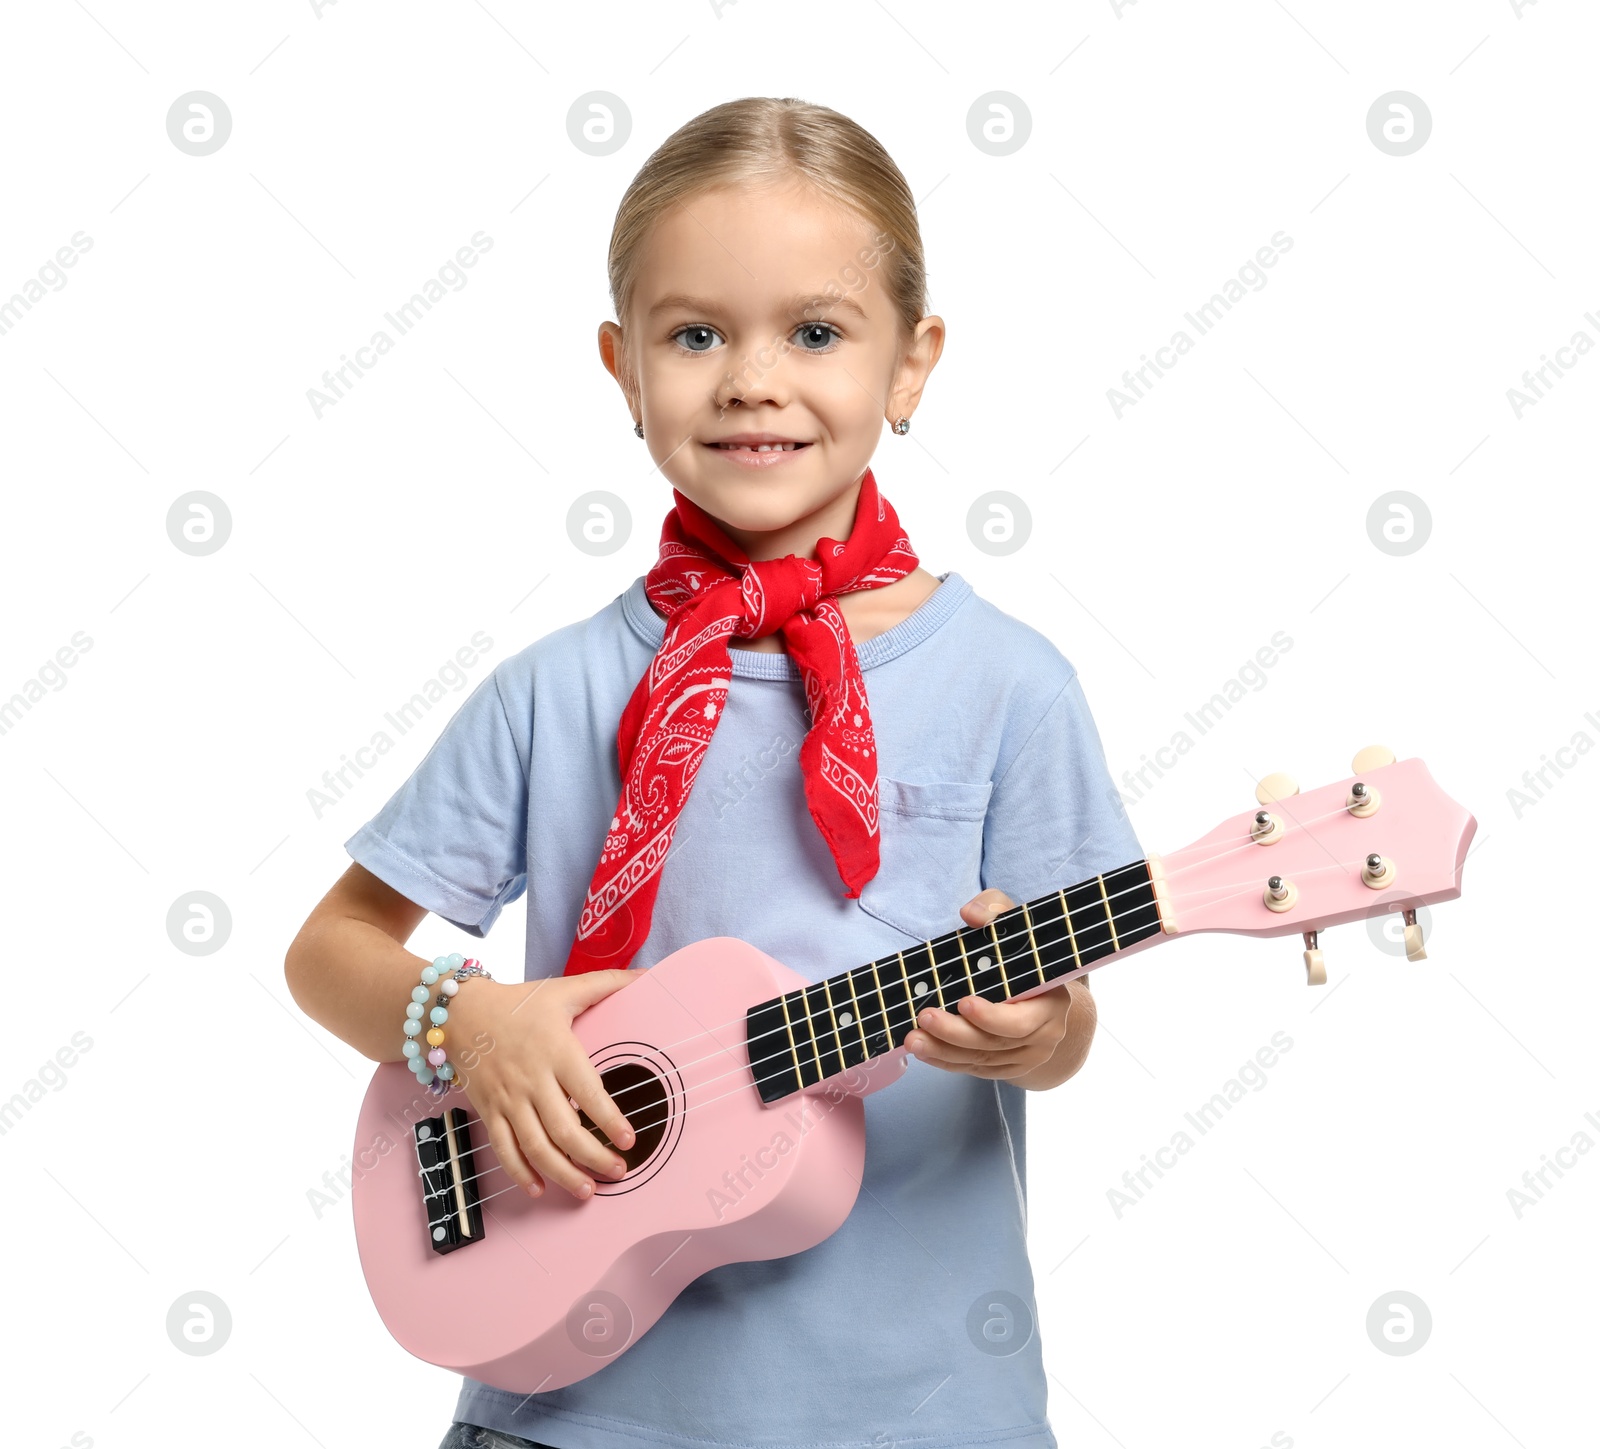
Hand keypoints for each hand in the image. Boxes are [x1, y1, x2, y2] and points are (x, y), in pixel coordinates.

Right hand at [444, 966, 645, 1200]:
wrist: (460, 1012)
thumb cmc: (518, 1003)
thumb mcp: (564, 989)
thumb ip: (607, 984)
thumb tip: (646, 974)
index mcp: (556, 1050)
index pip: (587, 1093)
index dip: (609, 1120)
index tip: (629, 1140)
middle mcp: (532, 1079)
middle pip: (564, 1129)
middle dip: (593, 1157)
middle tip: (618, 1173)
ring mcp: (508, 1099)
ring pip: (536, 1147)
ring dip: (562, 1173)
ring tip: (586, 1190)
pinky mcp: (489, 1111)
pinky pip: (504, 1149)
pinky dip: (520, 1173)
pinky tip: (539, 1189)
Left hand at [902, 889, 1075, 1081]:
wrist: (1045, 995)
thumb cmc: (1023, 955)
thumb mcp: (1015, 925)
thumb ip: (995, 911)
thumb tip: (970, 913)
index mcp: (1051, 1001)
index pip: (1021, 1019)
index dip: (992, 1016)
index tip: (963, 1002)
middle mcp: (1044, 1034)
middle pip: (995, 1043)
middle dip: (956, 1033)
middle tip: (924, 1017)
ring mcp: (1027, 1056)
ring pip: (981, 1060)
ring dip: (943, 1050)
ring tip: (912, 1038)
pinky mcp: (1010, 1068)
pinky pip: (976, 1069)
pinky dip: (947, 1062)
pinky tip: (924, 1051)